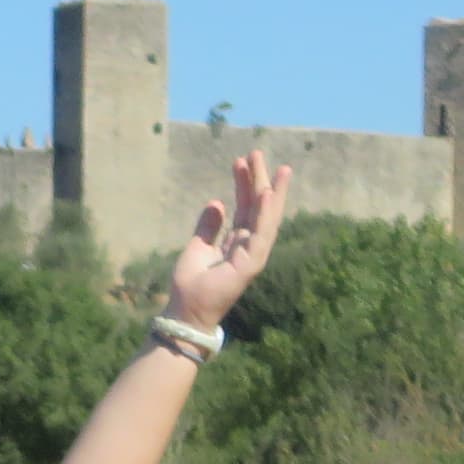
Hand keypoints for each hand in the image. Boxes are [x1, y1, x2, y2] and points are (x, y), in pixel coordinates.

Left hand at [159, 151, 292, 333]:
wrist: (186, 311)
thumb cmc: (191, 284)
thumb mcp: (197, 246)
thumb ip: (209, 226)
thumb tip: (216, 202)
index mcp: (237, 243)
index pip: (246, 208)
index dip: (245, 184)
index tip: (243, 160)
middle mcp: (249, 247)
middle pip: (259, 208)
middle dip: (260, 180)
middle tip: (257, 152)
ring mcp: (253, 255)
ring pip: (266, 218)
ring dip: (272, 192)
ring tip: (277, 169)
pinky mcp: (250, 264)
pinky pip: (261, 235)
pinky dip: (265, 214)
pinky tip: (267, 193)